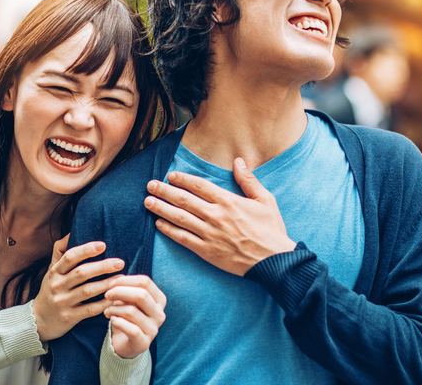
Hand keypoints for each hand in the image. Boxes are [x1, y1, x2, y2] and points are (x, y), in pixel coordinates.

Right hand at [32, 234, 124, 341]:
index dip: (86, 250)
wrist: (38, 320)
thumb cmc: (51, 289)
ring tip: (122, 278)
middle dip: (102, 266)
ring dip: (106, 284)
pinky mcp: (69, 317)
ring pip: (87, 291)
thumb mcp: (52, 270)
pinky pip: (89, 310)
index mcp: (55, 272)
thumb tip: (72, 232)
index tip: (103, 245)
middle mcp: (57, 286)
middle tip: (120, 262)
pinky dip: (103, 304)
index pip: (70, 258)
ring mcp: (62, 302)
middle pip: (81, 273)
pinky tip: (114, 298)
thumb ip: (60, 251)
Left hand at [103, 275, 166, 358]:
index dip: (126, 280)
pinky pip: (131, 329)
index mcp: (159, 300)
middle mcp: (160, 313)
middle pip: (141, 294)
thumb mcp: (129, 301)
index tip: (111, 284)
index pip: (145, 282)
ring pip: (132, 311)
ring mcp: (153, 329)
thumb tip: (116, 282)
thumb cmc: (128, 318)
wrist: (126, 344)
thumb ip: (127, 290)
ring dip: (114, 309)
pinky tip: (112, 320)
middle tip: (107, 295)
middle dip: (120, 291)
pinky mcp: (144, 343)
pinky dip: (118, 322)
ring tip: (107, 311)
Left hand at [144, 157, 295, 275]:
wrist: (273, 260)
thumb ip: (248, 180)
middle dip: (165, 191)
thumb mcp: (265, 200)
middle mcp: (216, 216)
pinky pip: (183, 239)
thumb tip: (238, 161)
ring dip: (162, 208)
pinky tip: (159, 225)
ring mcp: (209, 234)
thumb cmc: (271, 229)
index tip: (170, 175)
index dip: (182, 179)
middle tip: (150, 185)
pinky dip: (169, 231)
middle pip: (184, 200)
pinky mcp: (207, 251)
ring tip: (148, 202)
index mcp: (228, 201)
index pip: (199, 185)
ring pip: (180, 218)